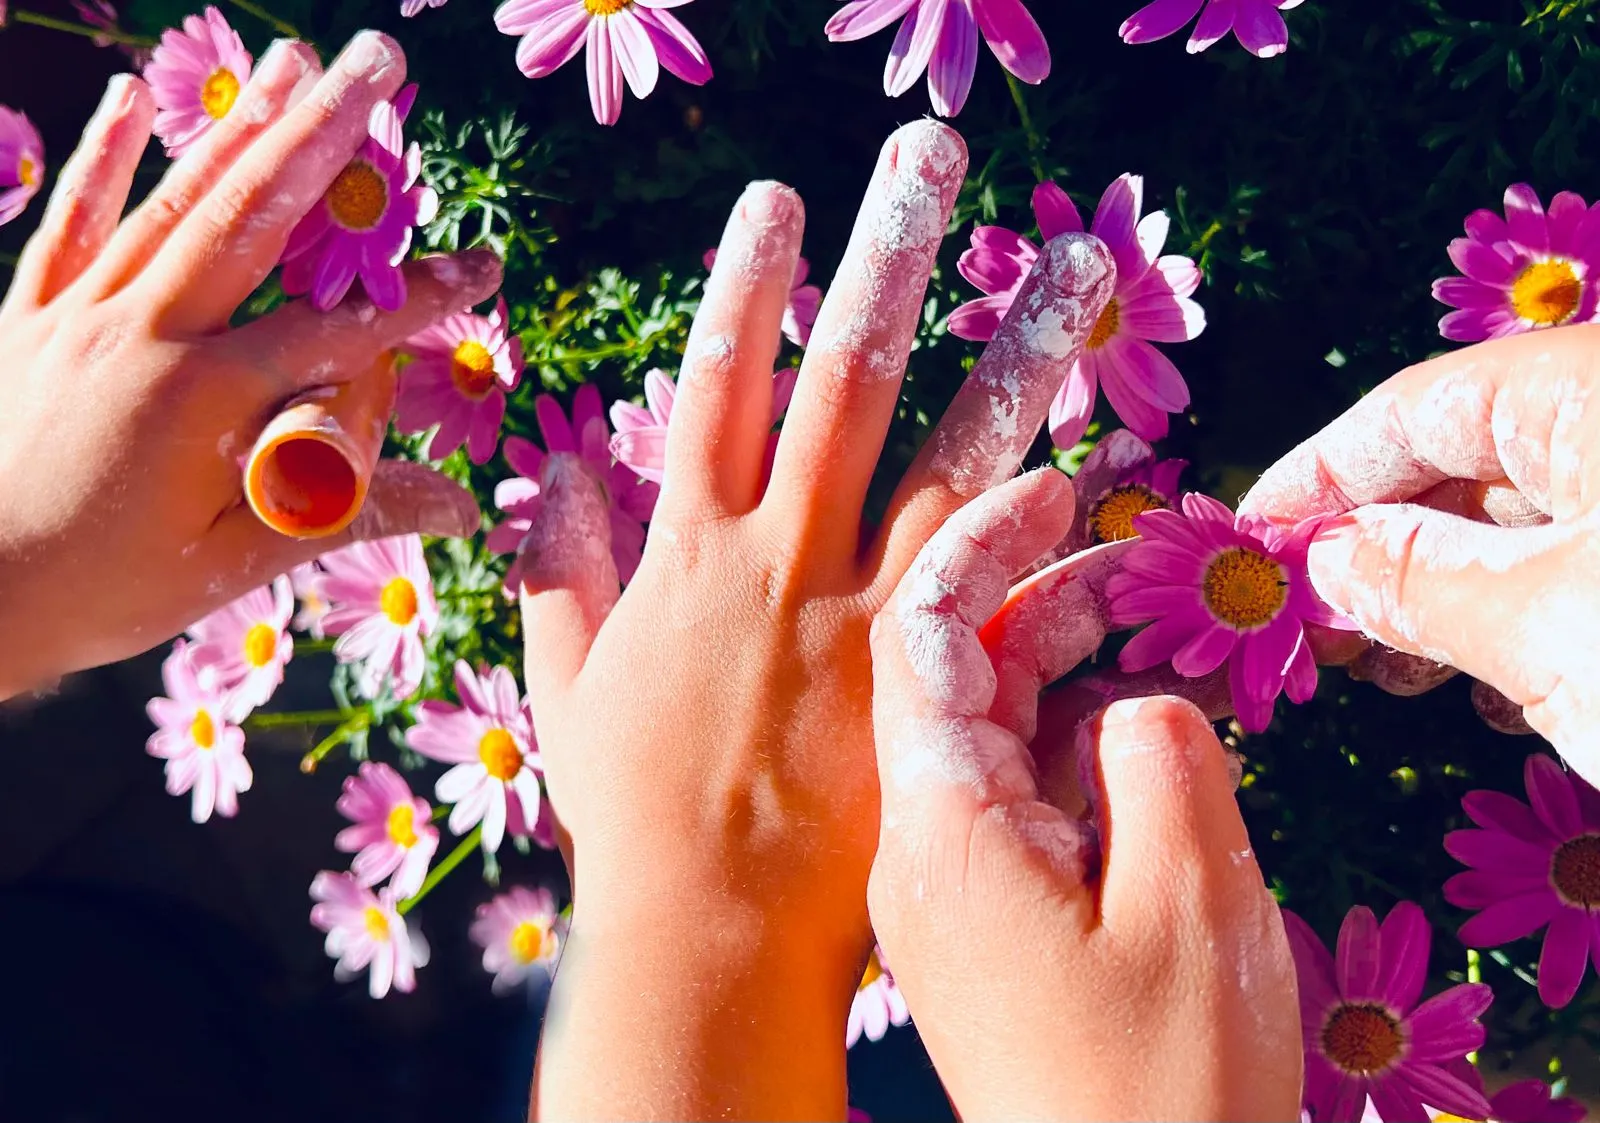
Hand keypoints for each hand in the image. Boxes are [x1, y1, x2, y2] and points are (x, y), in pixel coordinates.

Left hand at [0, 33, 498, 697]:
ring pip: (173, 201)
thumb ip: (345, 515)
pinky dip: (102, 158)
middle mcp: (144, 334)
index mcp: (204, 399)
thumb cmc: (101, 592)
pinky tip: (133, 98)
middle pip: (253, 216)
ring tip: (294, 60)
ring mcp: (79, 315)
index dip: (419, 298)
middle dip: (325, 133)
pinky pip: (69, 222)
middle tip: (377, 64)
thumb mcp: (234, 564)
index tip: (482, 264)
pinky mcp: (28, 316)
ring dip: (240, 126)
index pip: (338, 330)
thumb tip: (459, 506)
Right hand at [518, 121, 1116, 1117]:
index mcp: (689, 553)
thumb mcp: (570, 682)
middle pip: (842, 381)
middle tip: (927, 161)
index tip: (776, 202)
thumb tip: (550, 471)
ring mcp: (866, 615)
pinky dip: (1037, 522)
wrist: (712, 930)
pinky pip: (996, 586)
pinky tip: (1088, 463)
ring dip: (1009, 357)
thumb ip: (560, 571)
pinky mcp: (927, 681)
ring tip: (1069, 272)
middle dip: (884, 261)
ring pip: (949, 457)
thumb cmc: (633, 813)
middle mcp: (784, 560)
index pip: (719, 383)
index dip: (746, 284)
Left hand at [867, 470, 1300, 1121]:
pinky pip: (1008, 799)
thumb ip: (1164, 767)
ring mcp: (943, 887)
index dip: (985, 545)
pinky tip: (1129, 729)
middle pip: (952, 674)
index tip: (1055, 488)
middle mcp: (921, 846)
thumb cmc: (1154, 1090)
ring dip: (1058, 668)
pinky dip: (1066, 746)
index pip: (929, 638)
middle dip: (1035, 596)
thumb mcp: (1192, 910)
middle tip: (1126, 553)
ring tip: (1140, 622)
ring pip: (984, 734)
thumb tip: (1140, 702)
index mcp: (945, 829)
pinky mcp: (977, 921)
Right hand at [1238, 324, 1599, 779]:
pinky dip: (1527, 620)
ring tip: (1391, 669)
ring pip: (1528, 524)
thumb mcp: (1546, 627)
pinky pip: (1586, 570)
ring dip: (1445, 596)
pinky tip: (1501, 692)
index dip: (1314, 478)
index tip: (1242, 542)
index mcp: (1590, 391)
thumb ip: (1416, 580)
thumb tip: (1326, 559)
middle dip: (1379, 547)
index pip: (1412, 410)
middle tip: (1309, 628)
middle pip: (1468, 463)